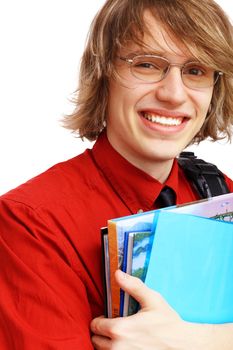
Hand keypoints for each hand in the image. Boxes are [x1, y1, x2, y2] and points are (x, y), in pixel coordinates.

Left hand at [90, 270, 208, 349]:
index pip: (95, 325)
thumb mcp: (153, 300)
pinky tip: (127, 345)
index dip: (100, 320)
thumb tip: (117, 273)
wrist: (184, 346)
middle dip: (102, 333)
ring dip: (108, 344)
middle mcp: (118, 347)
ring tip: (121, 338)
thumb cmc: (169, 324)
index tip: (108, 318)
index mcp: (120, 329)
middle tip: (114, 328)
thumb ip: (133, 286)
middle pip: (96, 340)